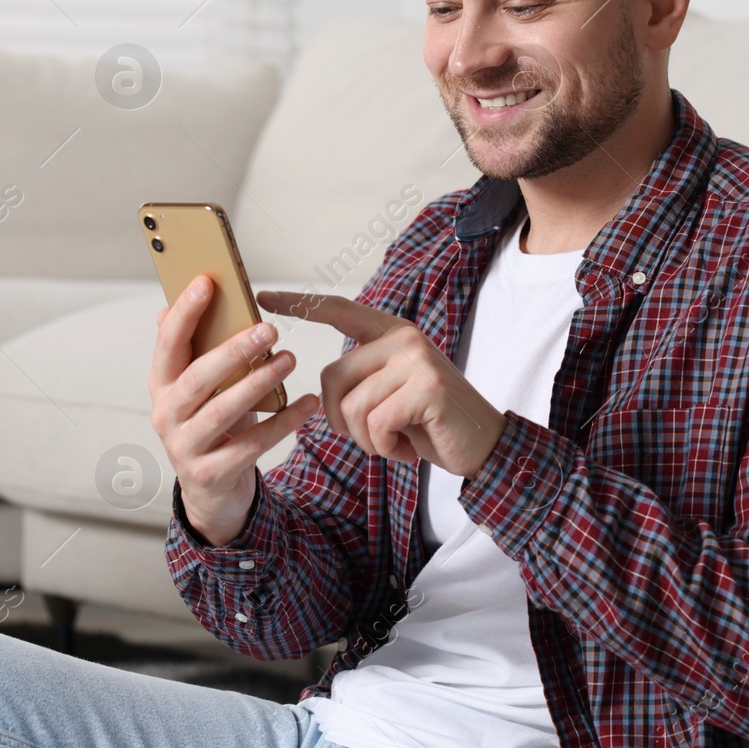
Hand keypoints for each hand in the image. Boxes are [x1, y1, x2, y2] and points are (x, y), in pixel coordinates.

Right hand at [149, 274, 319, 546]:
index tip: (207, 281)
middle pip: (197, 378)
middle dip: (232, 350)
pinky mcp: (211, 475)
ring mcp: (185, 448)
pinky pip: (251, 445)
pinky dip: (282, 423)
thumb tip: (170, 308)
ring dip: (259, 383)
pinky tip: (307, 404)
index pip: (168, 344)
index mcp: (162, 386)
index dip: (184, 313)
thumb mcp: (200, 389)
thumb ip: (191, 352)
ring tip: (289, 359)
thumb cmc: (211, 425)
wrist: (211, 492)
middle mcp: (166, 415)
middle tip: (269, 329)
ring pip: (222, 411)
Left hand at [256, 290, 505, 478]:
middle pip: (331, 378)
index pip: (339, 310)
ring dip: (367, 440)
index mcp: (391, 333)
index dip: (301, 304)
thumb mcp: (391, 393)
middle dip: (342, 421)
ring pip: (351, 407)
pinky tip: (409, 449)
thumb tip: (318, 386)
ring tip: (398, 442)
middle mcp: (403, 338)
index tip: (264, 298)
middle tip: (376, 437)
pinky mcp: (426, 388)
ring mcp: (416, 360)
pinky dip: (386, 447)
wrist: (484, 446)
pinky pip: (375, 424)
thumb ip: (362, 378)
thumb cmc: (430, 423)